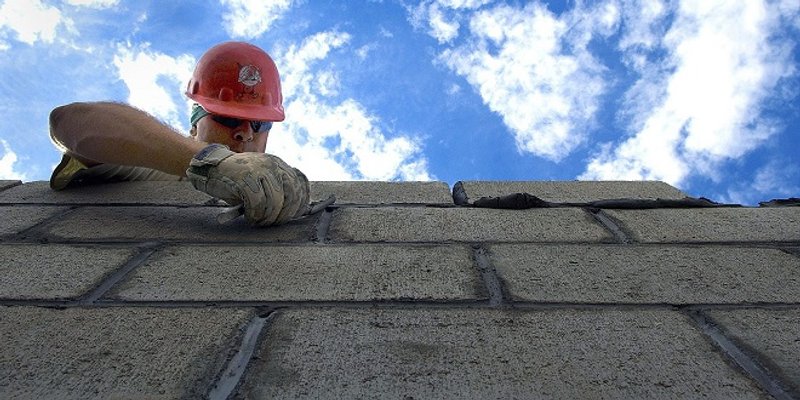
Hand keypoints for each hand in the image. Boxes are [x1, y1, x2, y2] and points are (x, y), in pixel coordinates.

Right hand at [186, 144, 309, 225]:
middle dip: (284, 214)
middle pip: (291, 194)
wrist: (211, 167)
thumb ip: (277, 189)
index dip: (301, 203)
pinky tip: (250, 217)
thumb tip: (293, 211)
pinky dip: (255, 215)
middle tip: (272, 223)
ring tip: (259, 221)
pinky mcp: (245, 178)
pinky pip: (258, 203)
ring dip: (268, 217)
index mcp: (279, 164)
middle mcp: (272, 165)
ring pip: (275, 201)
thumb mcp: (261, 180)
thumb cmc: (237, 180)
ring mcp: (259, 170)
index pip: (300, 183)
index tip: (294, 216)